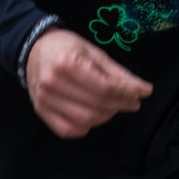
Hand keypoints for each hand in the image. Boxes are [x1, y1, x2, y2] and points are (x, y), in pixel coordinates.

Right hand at [24, 26, 151, 139]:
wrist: (34, 50)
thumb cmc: (67, 48)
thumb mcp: (94, 53)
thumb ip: (118, 73)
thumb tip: (144, 90)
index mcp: (66, 63)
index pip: (105, 88)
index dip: (127, 94)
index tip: (141, 94)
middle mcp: (52, 83)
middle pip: (96, 106)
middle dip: (120, 106)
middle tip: (131, 101)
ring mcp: (44, 100)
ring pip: (85, 121)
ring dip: (105, 116)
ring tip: (112, 106)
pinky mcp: (41, 111)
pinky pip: (68, 130)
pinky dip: (85, 127)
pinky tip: (92, 115)